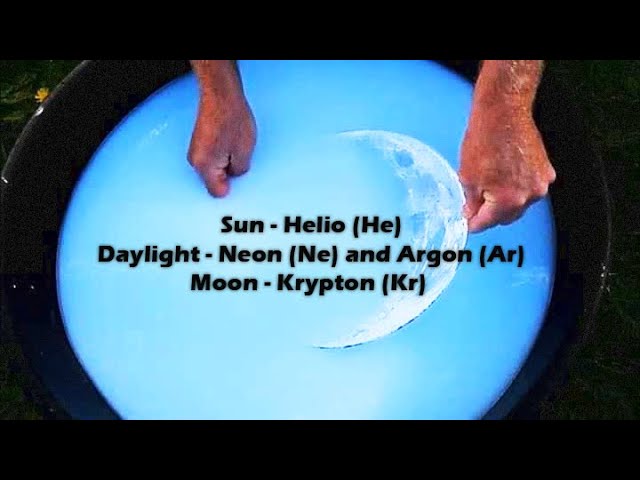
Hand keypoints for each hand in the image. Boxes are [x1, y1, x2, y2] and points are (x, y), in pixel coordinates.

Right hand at [188, 62, 255, 196]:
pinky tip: (229, 141)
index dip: (232, 188)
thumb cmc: (232, 119)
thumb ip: (239, 172)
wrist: (221, 95)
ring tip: (235, 146)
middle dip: (228, 174)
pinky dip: (221, 153)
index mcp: (205, 167)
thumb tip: (235, 176)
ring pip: (213, 168)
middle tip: (240, 159)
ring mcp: (195, 150)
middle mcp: (195, 161)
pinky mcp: (199, 142)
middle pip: (214, 180)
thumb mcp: (244, 153)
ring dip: (225, 162)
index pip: (217, 192)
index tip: (239, 180)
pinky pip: (211, 156)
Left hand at [459, 103, 555, 232]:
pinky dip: (517, 186)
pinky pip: (529, 188)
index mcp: (508, 200)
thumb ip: (471, 202)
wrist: (503, 113)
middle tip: (474, 203)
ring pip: (520, 203)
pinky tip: (504, 173)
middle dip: (490, 213)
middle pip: (506, 217)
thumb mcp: (467, 177)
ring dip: (505, 200)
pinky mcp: (546, 170)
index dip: (474, 223)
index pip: (487, 223)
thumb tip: (471, 214)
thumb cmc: (485, 139)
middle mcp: (530, 195)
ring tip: (490, 182)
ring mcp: (541, 183)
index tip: (468, 223)